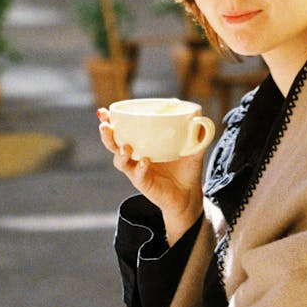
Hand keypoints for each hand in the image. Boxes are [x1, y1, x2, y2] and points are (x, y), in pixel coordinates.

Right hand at [98, 108, 204, 244]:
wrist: (189, 194)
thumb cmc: (186, 169)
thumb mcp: (192, 150)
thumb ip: (197, 136)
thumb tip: (203, 121)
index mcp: (141, 144)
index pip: (121, 130)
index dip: (110, 121)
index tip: (103, 111)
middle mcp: (135, 157)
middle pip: (113, 144)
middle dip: (107, 134)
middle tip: (105, 125)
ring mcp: (137, 171)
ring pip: (120, 161)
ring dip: (119, 152)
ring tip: (125, 146)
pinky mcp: (144, 184)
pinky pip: (138, 176)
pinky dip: (140, 168)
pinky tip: (144, 162)